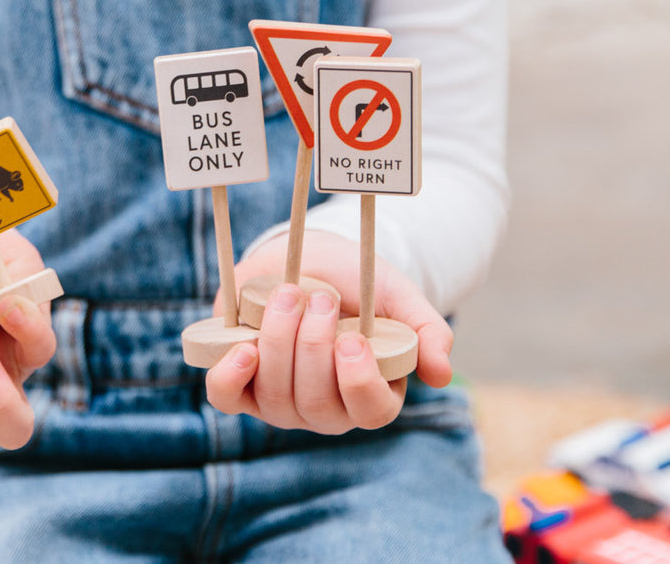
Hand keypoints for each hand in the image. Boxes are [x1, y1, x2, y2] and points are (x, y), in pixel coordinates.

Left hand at [204, 230, 452, 433]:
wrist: (305, 257)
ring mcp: (279, 402)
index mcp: (371, 393)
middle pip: (317, 405)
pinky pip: (228, 398)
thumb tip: (442, 373)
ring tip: (289, 295)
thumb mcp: (396, 296)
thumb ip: (425, 330)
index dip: (359, 382)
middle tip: (320, 298)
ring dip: (279, 342)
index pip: (371, 412)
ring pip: (274, 398)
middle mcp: (325, 408)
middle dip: (313, 349)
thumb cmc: (356, 282)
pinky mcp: (240, 383)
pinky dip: (231, 377)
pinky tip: (242, 349)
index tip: (352, 339)